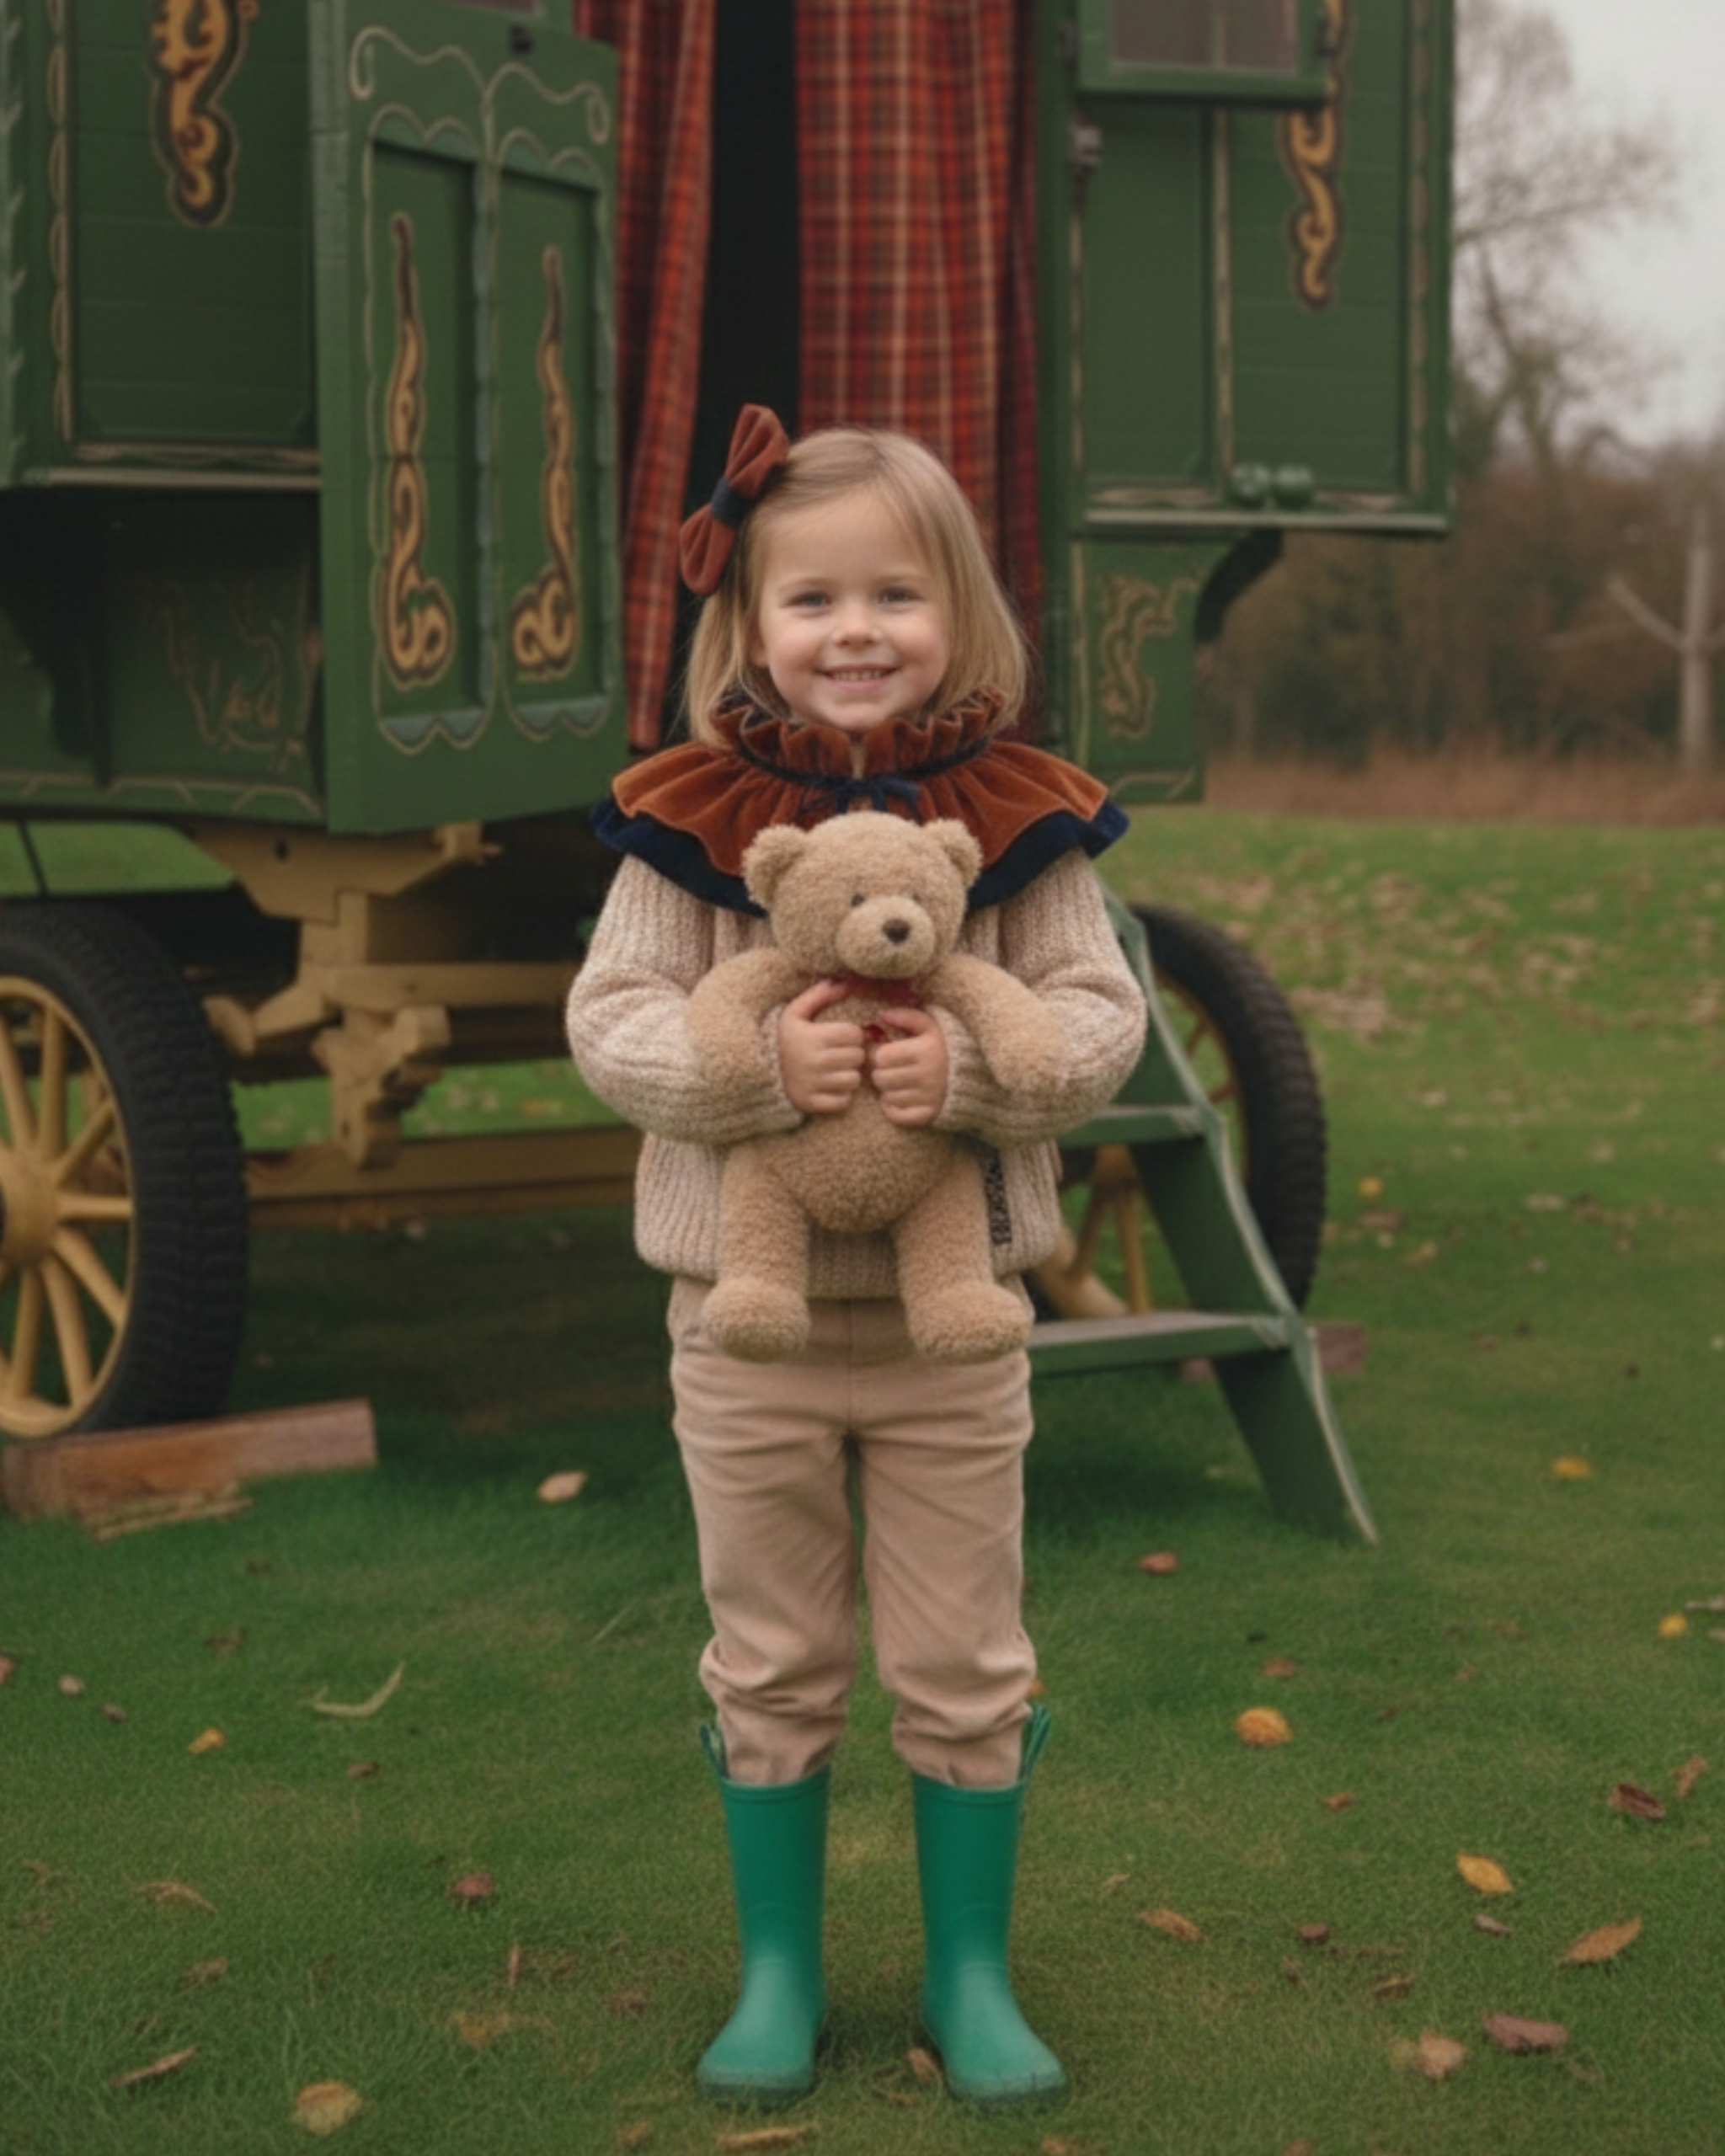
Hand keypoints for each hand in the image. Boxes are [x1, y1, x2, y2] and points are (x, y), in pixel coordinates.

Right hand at [778, 979, 865, 1114]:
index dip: (853, 1034)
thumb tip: (844, 981)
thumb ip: (819, 995)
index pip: (855, 1034)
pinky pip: (843, 1102)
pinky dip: (841, 1096)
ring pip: (853, 1080)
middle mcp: (815, 1061)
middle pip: (857, 1057)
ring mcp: (813, 1084)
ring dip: (849, 1075)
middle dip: (853, 1054)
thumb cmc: (783, 1038)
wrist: (756, 1069)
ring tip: (836, 1070)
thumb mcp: (795, 1012)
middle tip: (841, 1053)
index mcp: (814, 1037)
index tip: (843, 1037)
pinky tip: (830, 1087)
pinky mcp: (811, 1103)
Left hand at [868, 1006, 947, 1125]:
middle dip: (880, 1072)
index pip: (881, 1057)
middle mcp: (928, 1075)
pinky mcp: (929, 1114)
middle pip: (881, 1078)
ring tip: (897, 1081)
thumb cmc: (942, 1046)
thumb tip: (881, 1016)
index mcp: (926, 1050)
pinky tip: (898, 1098)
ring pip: (887, 1097)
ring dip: (887, 1089)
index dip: (877, 1054)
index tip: (883, 1053)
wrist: (972, 1073)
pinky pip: (898, 1116)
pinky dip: (893, 1109)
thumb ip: (906, 1017)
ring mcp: (929, 1097)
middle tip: (888, 1068)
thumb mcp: (929, 1025)